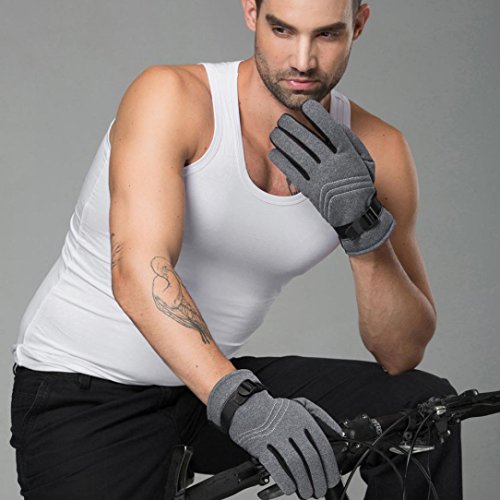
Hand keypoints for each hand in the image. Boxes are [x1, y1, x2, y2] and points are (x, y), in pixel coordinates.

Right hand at [207, 369, 341, 498]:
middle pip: (311, 458)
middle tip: (319, 490)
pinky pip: (275, 467)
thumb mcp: (301, 405)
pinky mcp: (260, 445)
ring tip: (306, 492)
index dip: (329, 467)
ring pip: (295, 465)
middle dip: (318, 479)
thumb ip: (322, 417)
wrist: (247, 406)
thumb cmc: (276, 409)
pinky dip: (285, 481)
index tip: (331, 479)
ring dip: (304, 483)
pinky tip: (289, 488)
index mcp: (303, 418)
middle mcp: (291, 427)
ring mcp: (275, 436)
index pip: (323, 446)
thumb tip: (339, 432)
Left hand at [269, 99, 395, 255]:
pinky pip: (294, 174)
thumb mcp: (365, 161)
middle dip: (294, 127)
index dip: (317, 116)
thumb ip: (351, 142)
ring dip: (285, 142)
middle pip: (310, 140)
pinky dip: (283, 162)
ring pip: (299, 155)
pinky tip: (274, 153)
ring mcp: (322, 178)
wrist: (357, 215)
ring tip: (274, 133)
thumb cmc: (360, 184)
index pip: (330, 130)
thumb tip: (336, 125)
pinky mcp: (312, 191)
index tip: (306, 105)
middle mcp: (334, 164)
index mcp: (348, 154)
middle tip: (282, 118)